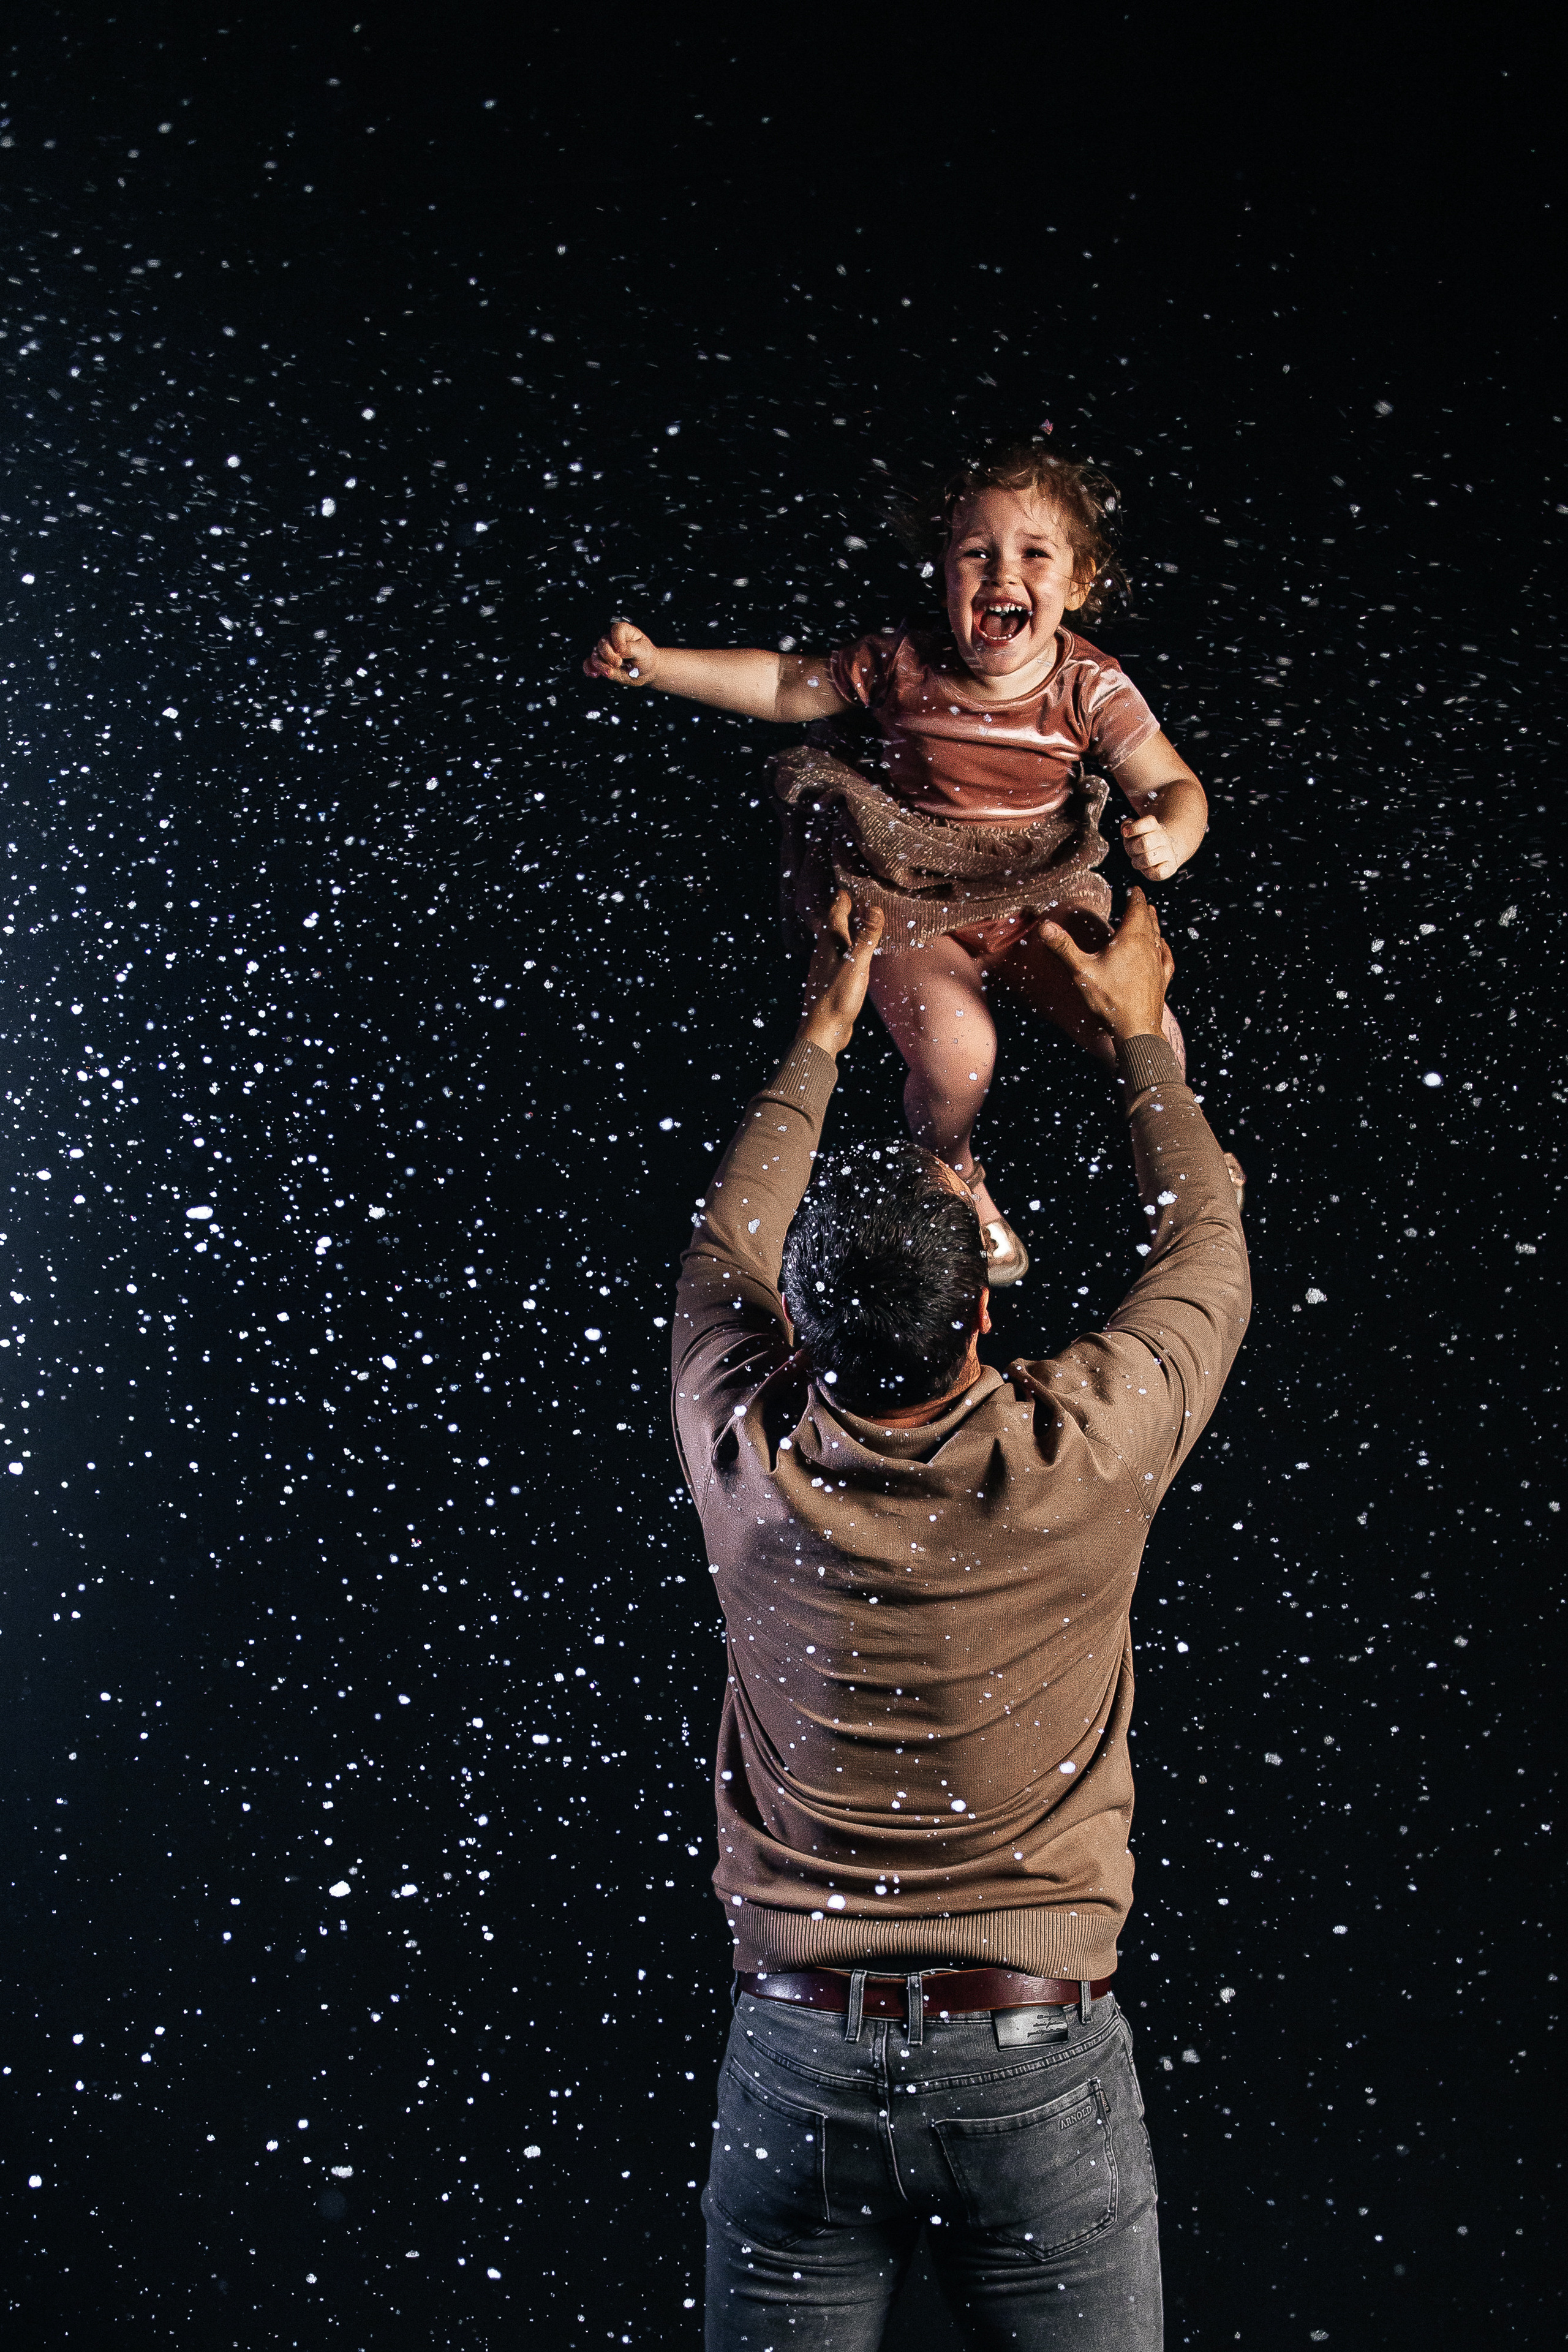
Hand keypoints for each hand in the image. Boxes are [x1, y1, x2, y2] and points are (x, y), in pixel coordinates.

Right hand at [582, 619, 658, 687]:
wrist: (646, 670)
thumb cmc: (646, 657)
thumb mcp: (644, 652)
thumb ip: (630, 650)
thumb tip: (618, 651)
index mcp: (624, 632)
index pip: (617, 629)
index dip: (617, 640)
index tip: (622, 650)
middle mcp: (612, 640)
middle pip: (603, 644)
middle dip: (608, 655)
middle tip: (618, 663)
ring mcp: (605, 652)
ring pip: (596, 655)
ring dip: (601, 665)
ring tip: (610, 672)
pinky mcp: (602, 663)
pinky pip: (590, 664)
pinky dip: (590, 669)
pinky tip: (595, 674)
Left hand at [798, 890, 884, 1056]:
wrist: (822, 1032)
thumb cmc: (836, 998)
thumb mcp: (856, 964)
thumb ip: (866, 937)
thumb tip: (874, 907)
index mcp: (829, 944)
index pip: (835, 912)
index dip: (843, 897)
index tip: (849, 884)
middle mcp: (825, 952)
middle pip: (834, 924)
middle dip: (844, 910)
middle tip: (855, 897)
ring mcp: (827, 967)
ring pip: (837, 941)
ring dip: (847, 929)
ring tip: (858, 921)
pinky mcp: (833, 981)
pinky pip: (842, 957)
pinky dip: (851, 948)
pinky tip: (856, 955)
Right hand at [1037, 887, 1172, 1040]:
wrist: (1137, 1029)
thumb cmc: (1110, 999)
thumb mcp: (1081, 971)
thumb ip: (1063, 947)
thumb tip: (1044, 926)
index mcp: (1131, 939)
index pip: (1136, 909)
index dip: (1135, 896)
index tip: (1135, 888)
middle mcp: (1148, 948)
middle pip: (1149, 921)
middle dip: (1144, 909)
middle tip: (1142, 900)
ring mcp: (1158, 964)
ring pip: (1158, 937)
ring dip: (1154, 925)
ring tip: (1152, 918)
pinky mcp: (1162, 980)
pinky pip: (1166, 958)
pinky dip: (1164, 948)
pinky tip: (1163, 948)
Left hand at [1121, 814, 1180, 880]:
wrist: (1164, 851)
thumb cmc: (1145, 841)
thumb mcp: (1135, 831)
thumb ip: (1128, 827)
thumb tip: (1126, 827)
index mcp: (1154, 826)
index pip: (1147, 823)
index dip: (1134, 828)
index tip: (1126, 832)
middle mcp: (1162, 837)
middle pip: (1144, 842)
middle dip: (1132, 848)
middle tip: (1132, 850)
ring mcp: (1168, 852)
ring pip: (1148, 859)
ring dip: (1137, 862)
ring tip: (1138, 860)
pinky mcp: (1170, 867)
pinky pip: (1158, 873)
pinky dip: (1148, 872)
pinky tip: (1146, 868)